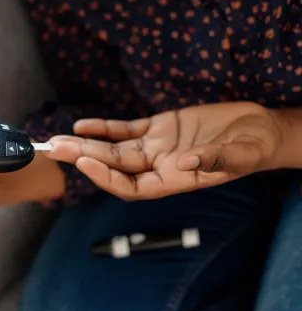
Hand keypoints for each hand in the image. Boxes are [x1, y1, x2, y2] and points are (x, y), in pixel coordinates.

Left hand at [46, 102, 283, 199]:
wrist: (257, 129)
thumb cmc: (252, 148)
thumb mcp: (240, 155)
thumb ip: (213, 161)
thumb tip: (185, 164)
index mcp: (174, 179)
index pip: (131, 186)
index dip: (106, 177)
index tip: (84, 162)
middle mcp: (158, 165)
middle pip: (113, 164)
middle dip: (83, 156)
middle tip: (54, 149)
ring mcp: (156, 145)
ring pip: (113, 147)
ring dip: (87, 142)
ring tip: (59, 138)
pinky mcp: (158, 126)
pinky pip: (125, 128)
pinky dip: (104, 127)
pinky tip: (83, 124)